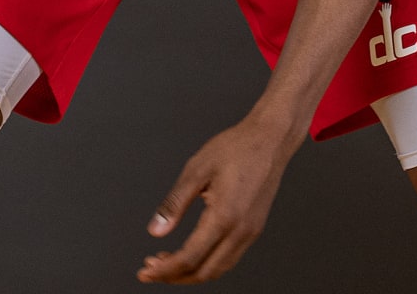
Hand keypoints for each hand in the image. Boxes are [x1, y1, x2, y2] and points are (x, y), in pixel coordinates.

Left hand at [137, 114, 300, 283]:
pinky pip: (229, 257)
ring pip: (219, 269)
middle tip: (150, 270)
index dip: (164, 269)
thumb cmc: (236, 148)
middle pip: (205, 272)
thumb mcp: (196, 170)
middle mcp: (241, 231)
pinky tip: (192, 252)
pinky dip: (208, 263)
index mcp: (225, 217)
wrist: (270, 139)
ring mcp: (251, 232)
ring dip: (191, 272)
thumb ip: (174, 204)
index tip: (145, 271)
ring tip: (167, 262)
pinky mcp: (254, 228)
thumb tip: (155, 231)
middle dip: (175, 276)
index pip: (190, 258)